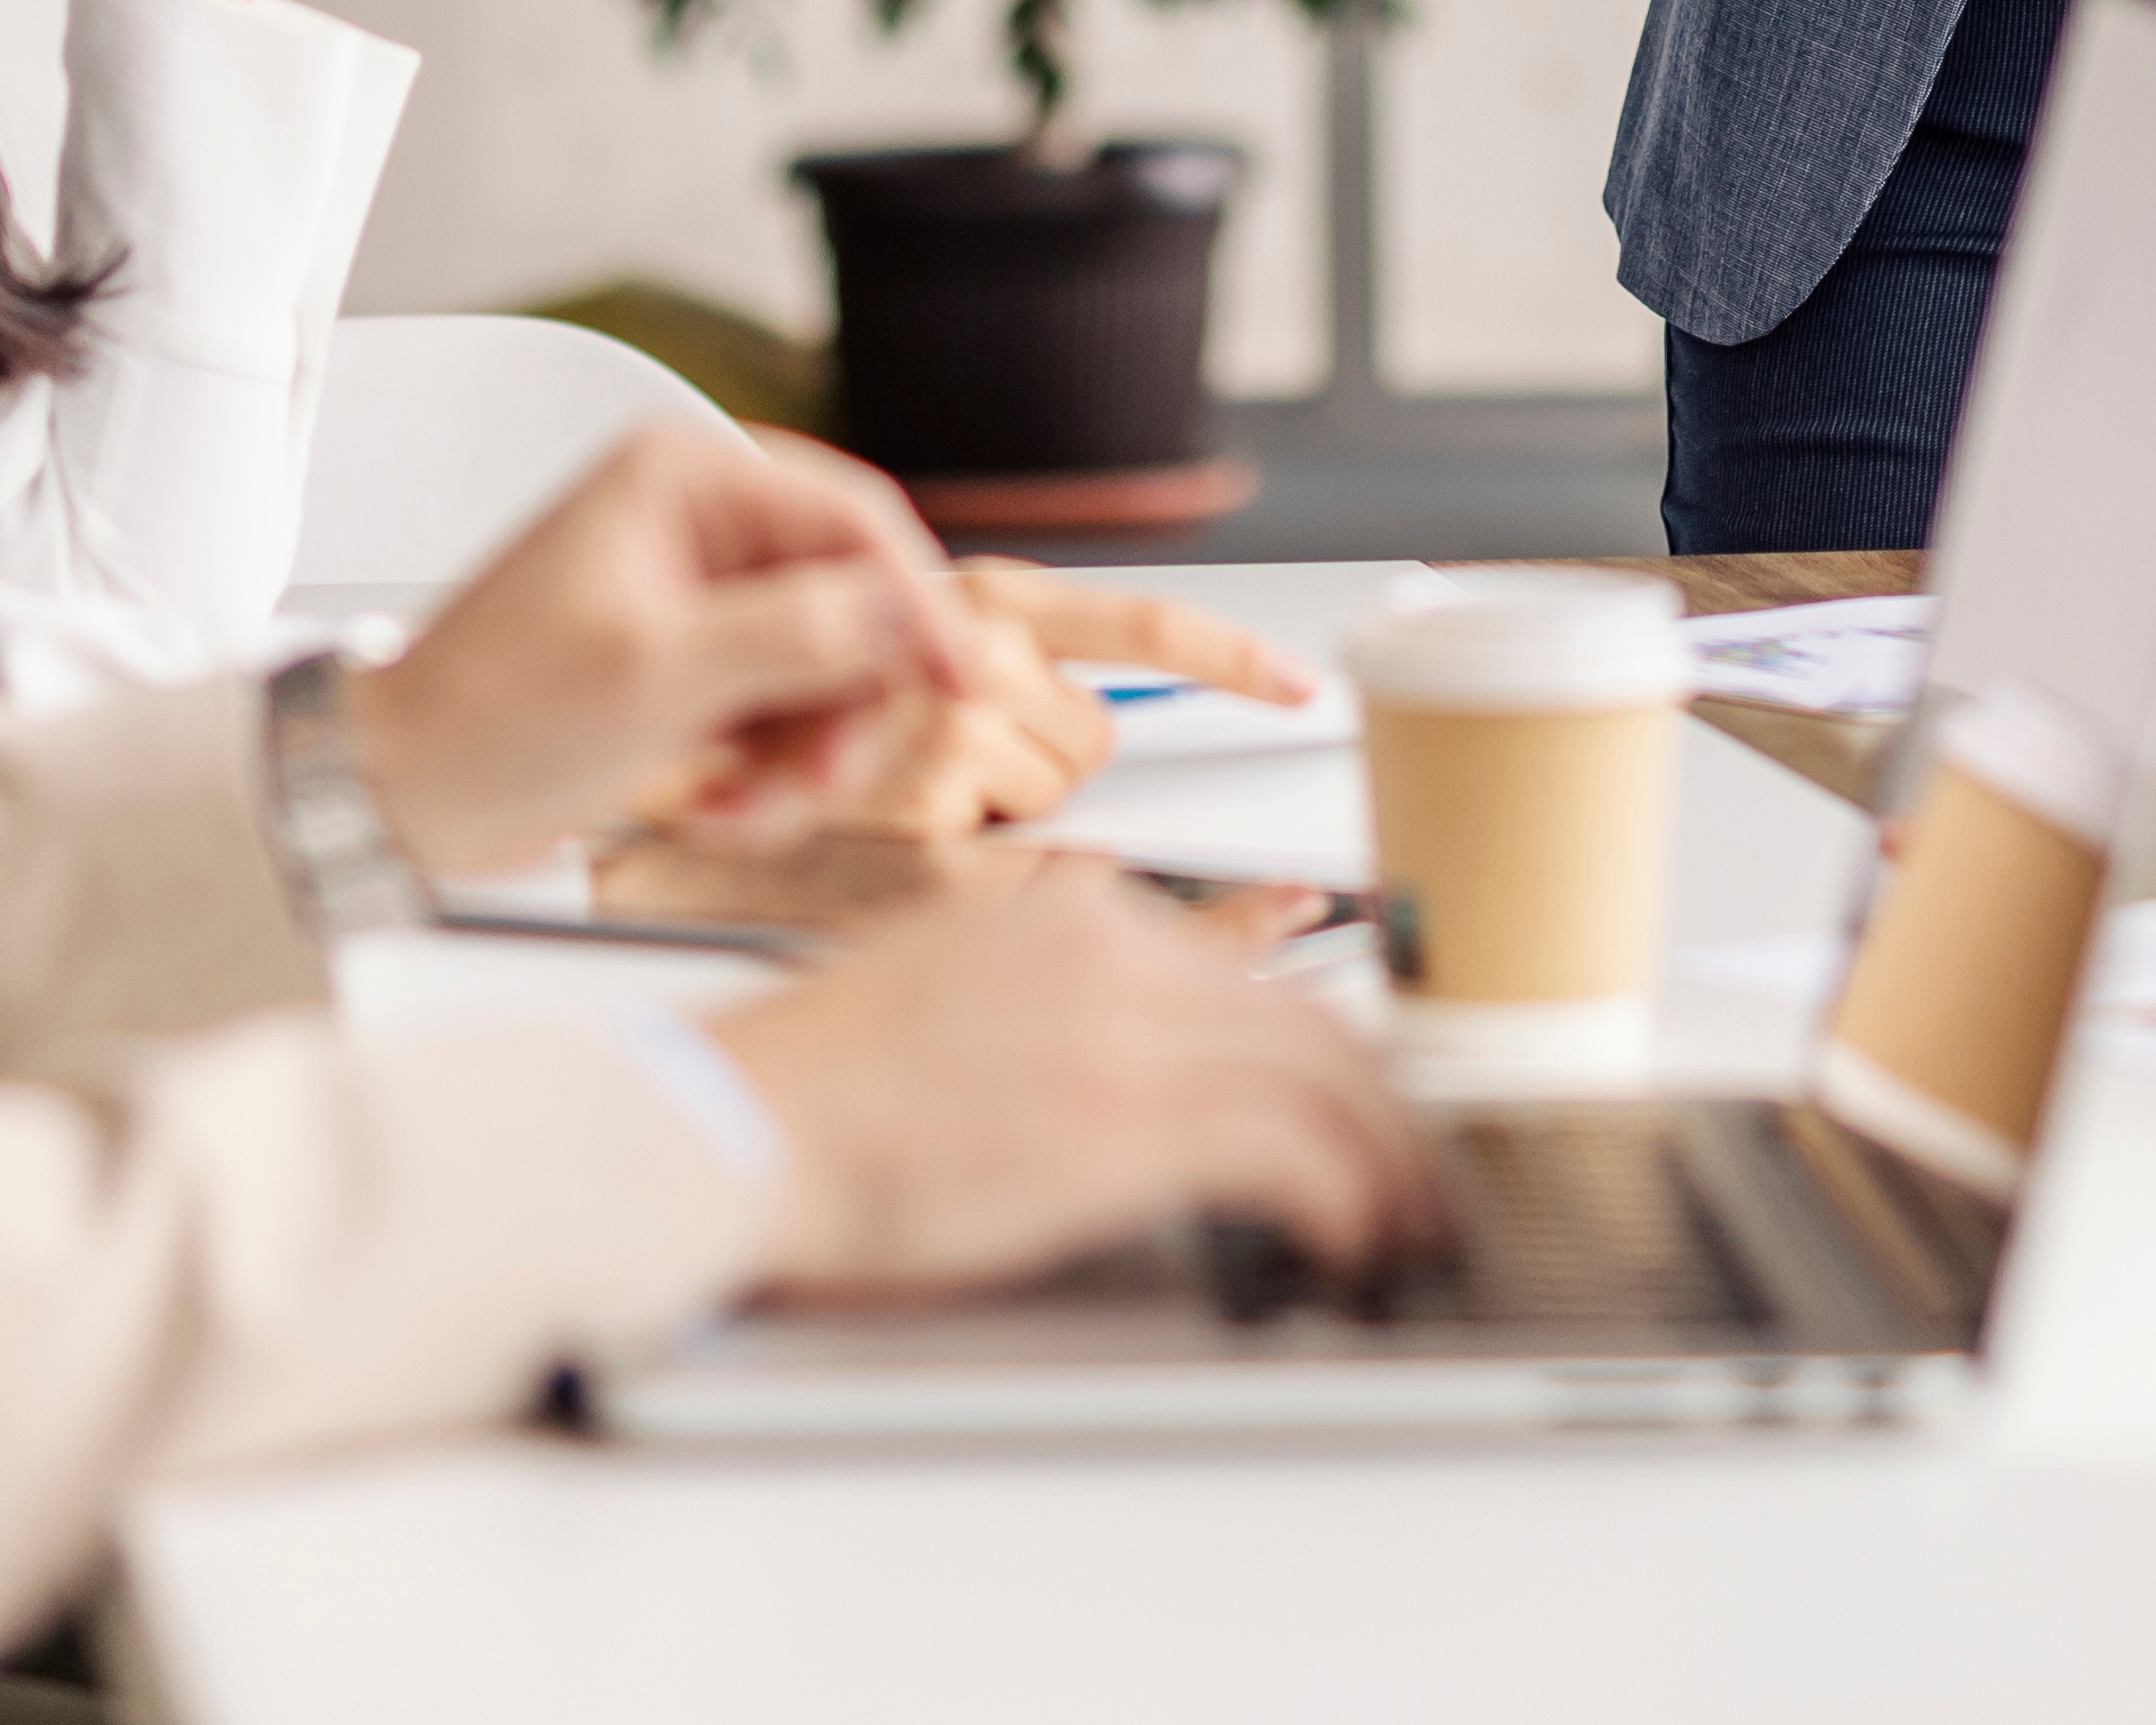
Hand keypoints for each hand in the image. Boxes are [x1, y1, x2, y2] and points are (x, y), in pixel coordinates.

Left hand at [332, 423, 962, 873]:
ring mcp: (698, 604)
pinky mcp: (692, 674)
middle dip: (842, 702)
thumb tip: (899, 614)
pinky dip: (765, 774)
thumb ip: (789, 636)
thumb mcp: (652, 674)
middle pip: (851, 603)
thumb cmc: (486, 718)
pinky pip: (782, 717)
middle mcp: (699, 527)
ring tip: (740, 807)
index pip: (852, 520)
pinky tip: (714, 807)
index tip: (960, 680)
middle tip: (821, 775)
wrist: (396, 798)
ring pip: (826, 672)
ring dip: (802, 753)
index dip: (917, 604)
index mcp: (684, 481)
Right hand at [717, 867, 1436, 1299]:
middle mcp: (1114, 951)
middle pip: (1309, 1019)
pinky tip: (1356, 1242)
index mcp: (1072, 913)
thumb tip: (1130, 1045)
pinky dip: (1346, 1200)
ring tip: (1408, 1218)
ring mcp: (1124, 1033)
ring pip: (1322, 1078)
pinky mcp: (1122, 1124)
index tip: (1371, 1084)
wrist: (739, 1124)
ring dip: (1386, 1161)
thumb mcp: (952, 989)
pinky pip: (1289, 1152)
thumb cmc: (815, 1089)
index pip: (1251, 962)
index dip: (1332, 1034)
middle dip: (1383, 1104)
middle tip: (1417, 1166)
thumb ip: (1053, 994)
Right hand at [813, 569, 1324, 832]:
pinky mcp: (926, 805)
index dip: (1233, 657)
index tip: (1301, 686)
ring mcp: (953, 727)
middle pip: (1097, 737)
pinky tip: (901, 806)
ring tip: (918, 772)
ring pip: (1055, 794)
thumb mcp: (938, 633)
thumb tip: (1112, 723)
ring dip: (1005, 800)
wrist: (713, 719)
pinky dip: (965, 839)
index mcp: (996, 593)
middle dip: (1050, 753)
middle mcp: (981, 649)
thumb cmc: (838, 685)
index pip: (1146, 625)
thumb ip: (1028, 657)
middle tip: (959, 741)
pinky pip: (1003, 844)